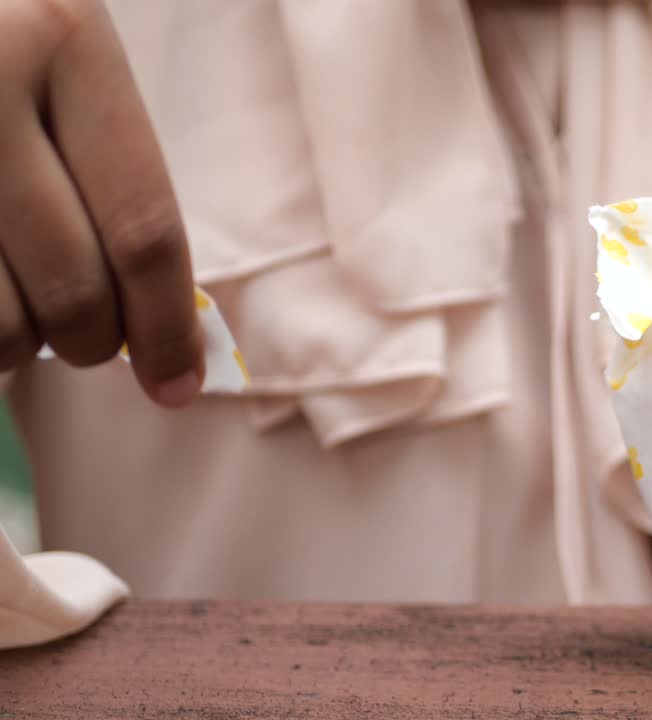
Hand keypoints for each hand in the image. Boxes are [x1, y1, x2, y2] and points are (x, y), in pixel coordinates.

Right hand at [0, 1, 201, 404]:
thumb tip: (161, 319)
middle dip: (93, 342)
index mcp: (68, 41)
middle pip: (74, 286)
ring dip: (14, 348)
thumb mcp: (57, 58)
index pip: (144, 226)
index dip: (167, 327)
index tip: (179, 386)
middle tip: (90, 342)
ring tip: (18, 316)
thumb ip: (104, 169)